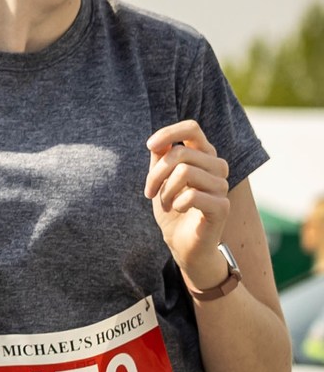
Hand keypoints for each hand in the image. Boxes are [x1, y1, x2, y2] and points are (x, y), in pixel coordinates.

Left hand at [145, 121, 230, 287]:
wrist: (182, 243)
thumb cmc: (172, 208)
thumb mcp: (160, 180)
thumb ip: (160, 158)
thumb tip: (157, 141)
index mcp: (203, 156)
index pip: (192, 128)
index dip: (168, 132)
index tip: (149, 146)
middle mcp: (217, 167)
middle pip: (180, 153)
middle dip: (156, 173)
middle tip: (150, 191)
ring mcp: (222, 186)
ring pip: (185, 172)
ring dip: (165, 190)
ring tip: (165, 202)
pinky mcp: (222, 206)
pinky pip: (192, 195)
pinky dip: (176, 203)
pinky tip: (177, 210)